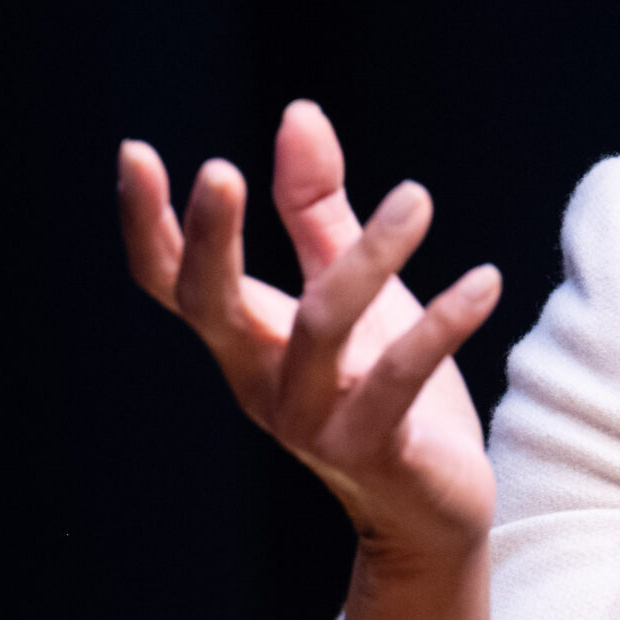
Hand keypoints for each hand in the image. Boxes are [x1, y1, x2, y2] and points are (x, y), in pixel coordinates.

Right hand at [118, 100, 501, 562]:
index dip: (148, 224)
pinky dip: (444, 325)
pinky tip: (486, 280)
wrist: (433, 507)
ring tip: (417, 197)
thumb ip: (318, 208)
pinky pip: (401, 378)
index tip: (134, 153)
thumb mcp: (351, 285)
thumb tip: (298, 113)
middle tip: (220, 171)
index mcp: (248, 341)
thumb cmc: (384, 385)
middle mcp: (262, 381)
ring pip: (321, 329)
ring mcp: (313, 422)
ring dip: (369, 258)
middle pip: (213, 308)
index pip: (175, 282)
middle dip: (211, 242)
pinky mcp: (375, 450)